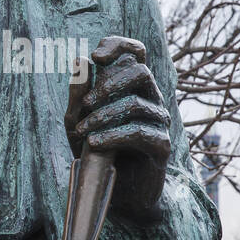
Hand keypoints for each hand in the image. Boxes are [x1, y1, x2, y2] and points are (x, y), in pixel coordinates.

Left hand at [65, 35, 170, 215]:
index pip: (136, 53)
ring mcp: (158, 121)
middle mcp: (150, 99)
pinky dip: (113, 135)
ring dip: (104, 116)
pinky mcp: (161, 145)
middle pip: (140, 70)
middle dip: (110, 83)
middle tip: (87, 103)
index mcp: (132, 87)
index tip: (97, 55)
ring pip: (136, 103)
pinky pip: (139, 131)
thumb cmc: (97, 154)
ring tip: (83, 131)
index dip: (119, 45)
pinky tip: (94, 143)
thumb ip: (78, 95)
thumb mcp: (78, 123)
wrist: (114, 194)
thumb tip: (81, 60)